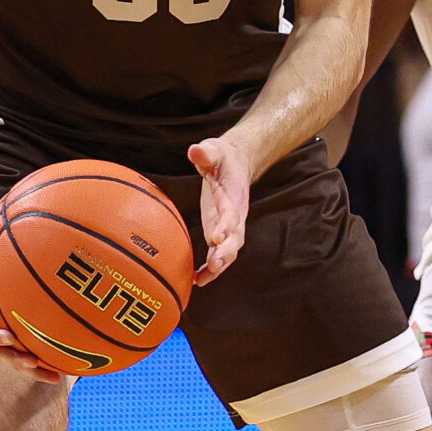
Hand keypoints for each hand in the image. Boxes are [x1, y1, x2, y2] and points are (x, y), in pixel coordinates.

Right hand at [0, 241, 63, 381]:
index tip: (7, 337)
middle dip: (16, 361)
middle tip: (33, 363)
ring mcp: (1, 338)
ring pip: (16, 359)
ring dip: (34, 370)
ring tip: (54, 377)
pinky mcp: (15, 339)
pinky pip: (29, 352)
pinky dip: (46, 361)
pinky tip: (67, 368)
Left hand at [187, 135, 253, 285]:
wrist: (236, 164)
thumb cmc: (223, 158)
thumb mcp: (214, 150)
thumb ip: (206, 153)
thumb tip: (195, 151)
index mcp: (234, 197)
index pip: (232, 214)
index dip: (226, 226)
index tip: (217, 236)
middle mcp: (234, 217)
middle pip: (234, 239)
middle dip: (225, 253)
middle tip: (214, 265)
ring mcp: (227, 228)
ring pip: (227, 252)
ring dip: (218, 266)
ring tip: (203, 279)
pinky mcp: (218, 233)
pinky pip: (216, 255)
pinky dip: (209, 270)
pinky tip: (197, 280)